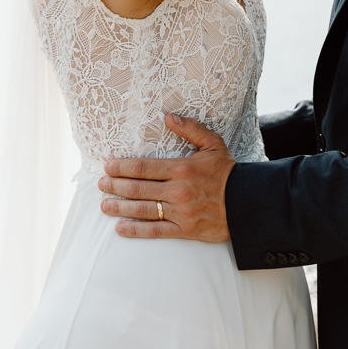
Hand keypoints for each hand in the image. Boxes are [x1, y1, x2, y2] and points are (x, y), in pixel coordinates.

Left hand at [98, 114, 235, 240]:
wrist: (247, 202)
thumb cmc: (228, 171)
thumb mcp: (213, 143)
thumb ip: (190, 129)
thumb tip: (167, 117)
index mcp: (181, 169)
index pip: (143, 168)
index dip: (122, 167)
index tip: (107, 166)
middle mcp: (177, 191)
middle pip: (137, 188)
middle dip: (115, 186)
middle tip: (100, 184)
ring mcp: (179, 212)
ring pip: (142, 210)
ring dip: (120, 208)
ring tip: (104, 205)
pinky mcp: (184, 229)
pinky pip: (155, 231)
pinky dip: (136, 231)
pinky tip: (120, 228)